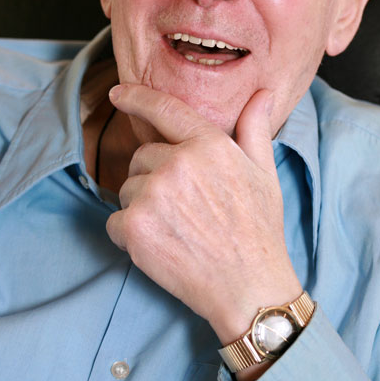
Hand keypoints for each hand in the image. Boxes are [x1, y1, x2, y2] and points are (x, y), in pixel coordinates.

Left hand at [106, 84, 302, 344]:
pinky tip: (162, 247)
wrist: (249, 287)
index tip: (118, 93)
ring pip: (127, 189)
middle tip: (186, 208)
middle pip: (142, 157)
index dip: (137, 97)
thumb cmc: (259, 231)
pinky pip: (115, 221)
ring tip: (178, 230)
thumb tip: (263, 94)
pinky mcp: (134, 228)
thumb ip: (254, 130)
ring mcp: (153, 195)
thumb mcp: (264, 174)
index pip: (165, 109)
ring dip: (143, 207)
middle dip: (154, 177)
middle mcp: (178, 164)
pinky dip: (130, 235)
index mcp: (209, 145)